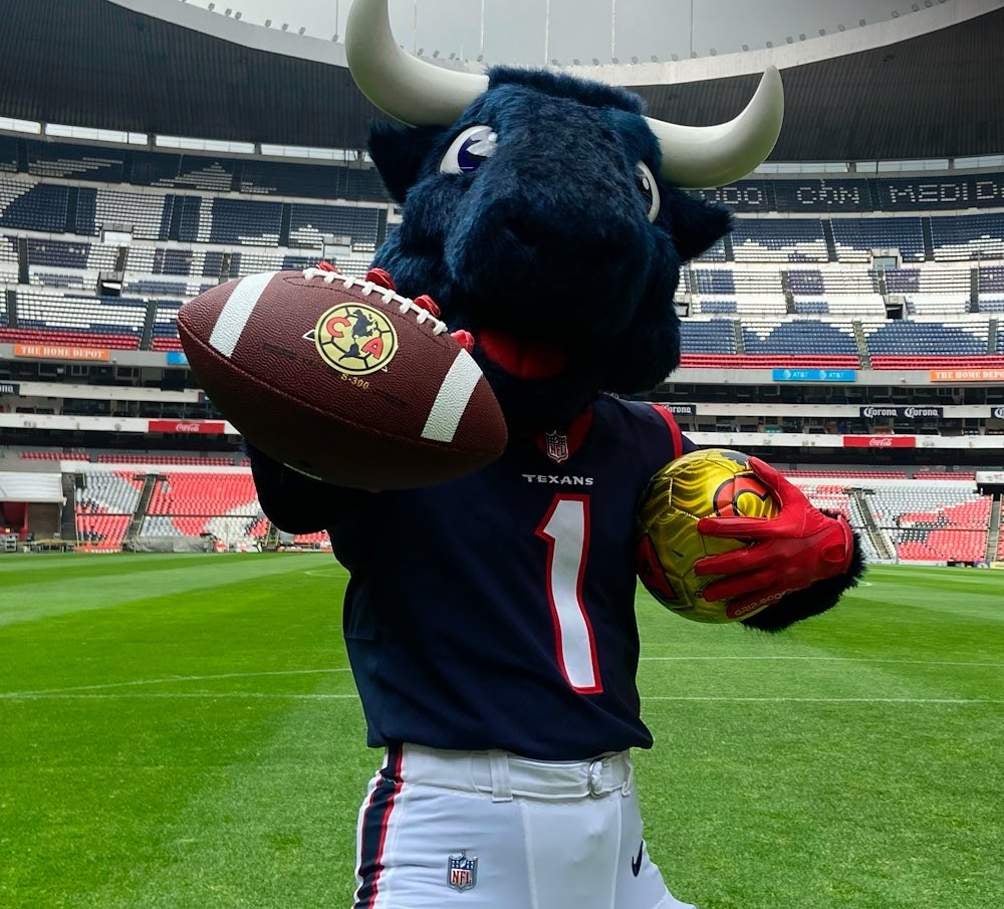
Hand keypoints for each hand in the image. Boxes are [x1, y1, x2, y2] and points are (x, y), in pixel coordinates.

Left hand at [694, 457, 854, 613]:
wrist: (839, 549)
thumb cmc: (812, 521)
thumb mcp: (795, 497)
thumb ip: (772, 479)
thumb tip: (752, 460)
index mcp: (778, 530)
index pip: (745, 529)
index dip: (722, 527)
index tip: (701, 526)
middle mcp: (778, 553)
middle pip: (742, 562)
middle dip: (718, 566)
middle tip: (696, 568)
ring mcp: (782, 573)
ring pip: (749, 584)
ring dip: (726, 590)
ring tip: (705, 595)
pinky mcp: (786, 586)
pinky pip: (762, 598)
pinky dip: (745, 606)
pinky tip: (728, 612)